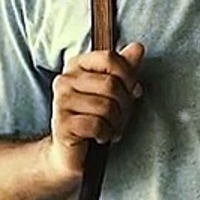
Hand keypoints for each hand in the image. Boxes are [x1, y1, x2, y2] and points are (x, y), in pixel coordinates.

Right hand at [48, 41, 145, 176]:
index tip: (131, 91)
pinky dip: (105, 134)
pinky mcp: (62, 123)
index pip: (110, 57)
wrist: (70, 152)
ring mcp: (61, 101)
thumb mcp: (113, 91)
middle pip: (111, 84)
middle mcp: (65, 80)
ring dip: (115, 123)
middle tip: (120, 117)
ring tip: (110, 128)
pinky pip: (96, 124)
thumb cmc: (94, 118)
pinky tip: (101, 137)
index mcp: (77, 65)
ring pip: (106, 106)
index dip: (128, 76)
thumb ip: (124, 68)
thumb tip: (138, 47)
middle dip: (124, 105)